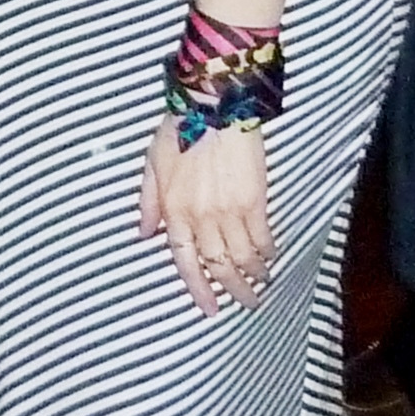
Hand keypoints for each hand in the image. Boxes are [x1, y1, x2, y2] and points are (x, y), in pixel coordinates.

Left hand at [139, 118, 274, 314]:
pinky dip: (269, 252)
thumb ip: (147, 203)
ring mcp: (230, 211)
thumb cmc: (178, 130)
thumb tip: (142, 234)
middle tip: (248, 303)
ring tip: (262, 283)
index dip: (198, 289)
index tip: (210, 309)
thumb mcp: (151, 165)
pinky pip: (263, 237)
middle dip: (234, 291)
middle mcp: (201, 217)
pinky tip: (272, 256)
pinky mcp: (255, 201)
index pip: (184, 261)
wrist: (214, 106)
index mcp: (174, 210)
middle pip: (219, 266)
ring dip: (255, 275)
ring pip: (244, 258)